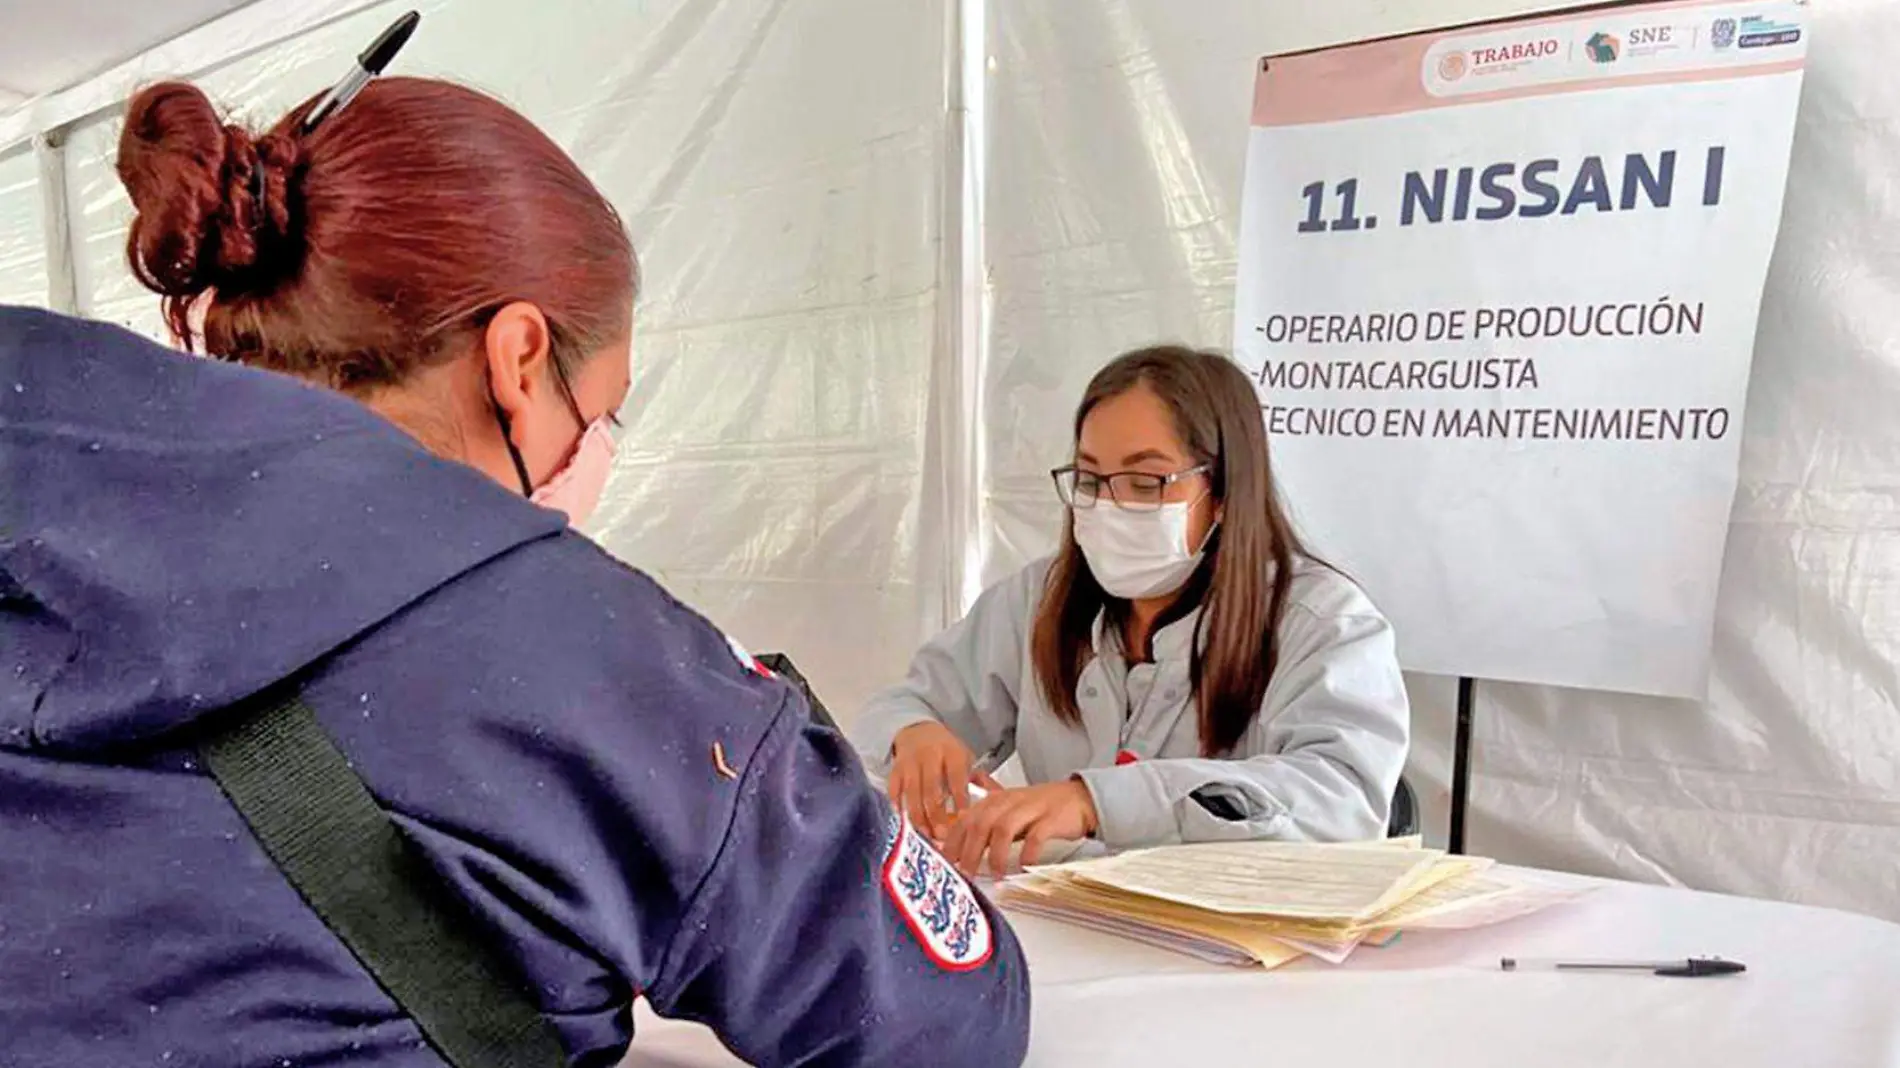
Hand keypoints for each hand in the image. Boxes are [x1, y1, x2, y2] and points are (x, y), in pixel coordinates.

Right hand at [888, 722, 985, 839]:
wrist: (918, 731)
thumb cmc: (946, 750)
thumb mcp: (964, 758)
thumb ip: (973, 780)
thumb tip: (983, 806)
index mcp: (951, 752)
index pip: (956, 779)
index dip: (960, 800)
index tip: (964, 820)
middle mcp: (929, 756)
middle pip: (932, 790)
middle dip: (937, 816)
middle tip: (942, 835)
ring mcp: (910, 763)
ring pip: (912, 794)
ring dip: (919, 817)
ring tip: (926, 834)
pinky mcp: (896, 769)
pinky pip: (895, 790)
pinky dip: (899, 806)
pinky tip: (906, 820)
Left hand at [943, 779, 1098, 876]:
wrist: (1079, 798)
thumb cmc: (1042, 808)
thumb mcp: (1009, 810)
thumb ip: (985, 822)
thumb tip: (959, 843)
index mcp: (996, 800)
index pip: (966, 819)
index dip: (953, 841)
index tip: (946, 863)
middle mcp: (1010, 802)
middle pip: (981, 823)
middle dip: (970, 851)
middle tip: (966, 874)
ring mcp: (1031, 808)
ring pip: (1004, 828)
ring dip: (995, 854)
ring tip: (995, 874)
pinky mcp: (1052, 818)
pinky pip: (1036, 835)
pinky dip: (1028, 852)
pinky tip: (1024, 866)